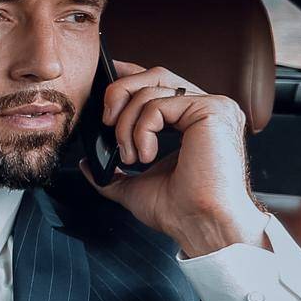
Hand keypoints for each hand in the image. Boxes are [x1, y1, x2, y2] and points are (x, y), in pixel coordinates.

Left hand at [78, 59, 266, 255]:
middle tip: (106, 122)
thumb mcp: (135, 187)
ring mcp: (213, 107)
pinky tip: (146, 155)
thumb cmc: (180, 211)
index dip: (128, 78)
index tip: (102, 86)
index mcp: (194, 121)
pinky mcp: (212, 110)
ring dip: (127, 123)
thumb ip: (113, 173)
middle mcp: (207, 109)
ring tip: (130, 155)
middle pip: (154, 75)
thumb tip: (88, 165)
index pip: (159, 84)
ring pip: (152, 87)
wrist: (201, 225)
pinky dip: (141, 129)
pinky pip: (159, 104)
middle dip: (120, 93)